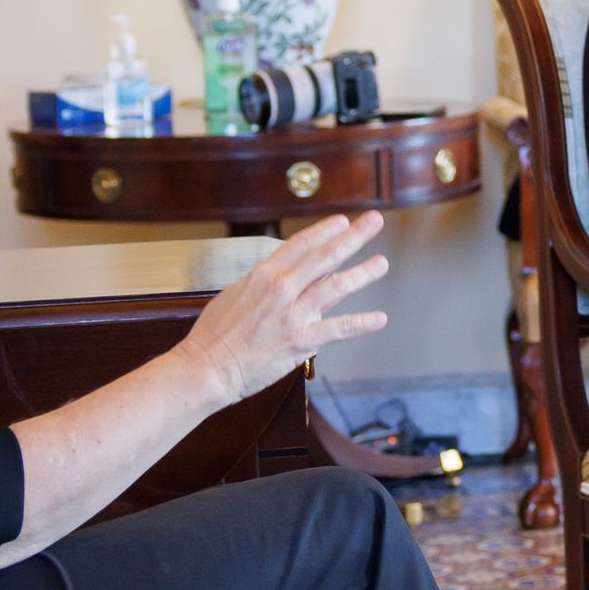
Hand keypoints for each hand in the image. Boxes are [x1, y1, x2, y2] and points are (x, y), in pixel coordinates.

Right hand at [175, 212, 390, 409]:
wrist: (207, 368)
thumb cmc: (215, 335)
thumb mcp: (236, 296)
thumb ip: (265, 286)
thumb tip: (286, 278)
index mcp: (264, 275)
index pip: (301, 244)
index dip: (324, 231)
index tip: (342, 221)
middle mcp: (281, 288)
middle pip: (325, 256)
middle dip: (353, 237)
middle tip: (373, 221)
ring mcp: (293, 314)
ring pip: (337, 286)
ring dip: (362, 273)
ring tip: (381, 263)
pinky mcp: (301, 341)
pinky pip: (339, 328)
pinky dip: (362, 323)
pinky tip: (380, 319)